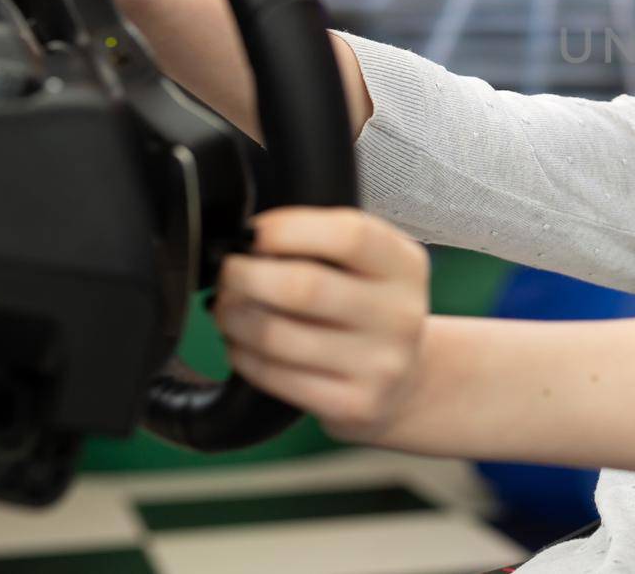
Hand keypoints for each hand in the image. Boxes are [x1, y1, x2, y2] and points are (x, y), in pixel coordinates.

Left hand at [213, 207, 430, 445]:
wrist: (404, 381)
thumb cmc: (369, 310)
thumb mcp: (372, 266)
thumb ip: (326, 244)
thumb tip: (251, 240)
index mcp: (406, 266)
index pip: (349, 235)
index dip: (289, 229)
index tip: (255, 233)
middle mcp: (400, 314)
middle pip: (304, 287)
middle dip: (246, 275)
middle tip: (229, 273)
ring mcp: (381, 364)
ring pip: (277, 336)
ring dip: (234, 318)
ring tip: (228, 309)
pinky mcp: (355, 404)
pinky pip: (275, 377)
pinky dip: (242, 356)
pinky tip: (241, 344)